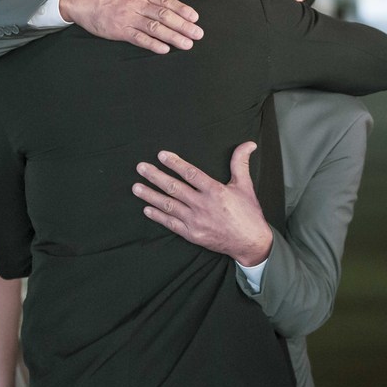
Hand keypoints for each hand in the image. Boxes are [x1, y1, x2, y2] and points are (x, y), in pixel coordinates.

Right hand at [59, 0, 202, 53]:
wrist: (83, 0)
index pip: (166, 1)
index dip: (182, 9)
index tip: (195, 17)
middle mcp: (137, 4)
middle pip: (164, 16)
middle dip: (183, 25)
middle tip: (198, 34)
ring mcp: (128, 18)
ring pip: (155, 28)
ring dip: (173, 36)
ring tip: (187, 44)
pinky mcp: (119, 31)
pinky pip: (138, 38)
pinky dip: (152, 44)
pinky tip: (164, 49)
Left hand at [133, 142, 272, 266]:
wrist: (251, 243)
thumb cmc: (248, 213)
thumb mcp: (245, 185)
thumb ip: (241, 163)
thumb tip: (249, 143)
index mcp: (215, 191)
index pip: (191, 173)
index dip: (175, 163)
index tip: (161, 155)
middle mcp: (203, 206)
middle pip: (174, 188)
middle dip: (155, 177)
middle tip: (140, 168)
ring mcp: (196, 221)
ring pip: (169, 206)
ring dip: (150, 196)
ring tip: (136, 187)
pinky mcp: (192, 235)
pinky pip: (171, 224)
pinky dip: (158, 216)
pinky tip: (146, 209)